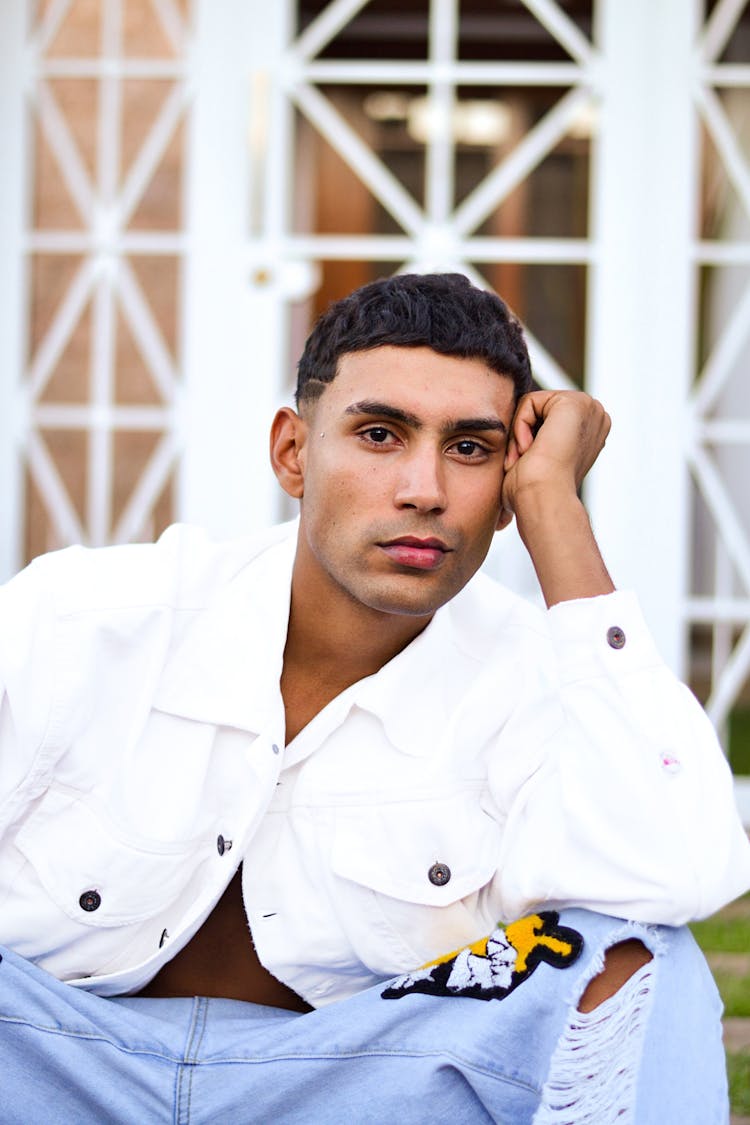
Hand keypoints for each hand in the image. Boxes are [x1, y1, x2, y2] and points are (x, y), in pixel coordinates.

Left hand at [501, 390, 610, 516]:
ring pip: (532, 406)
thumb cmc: (536, 493)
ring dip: (520, 433)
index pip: (544, 418)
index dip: (529, 441)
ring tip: (527, 456)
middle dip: (524, 435)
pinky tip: (530, 448)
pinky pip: (529, 401)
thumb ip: (538, 443)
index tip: (530, 465)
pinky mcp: (573, 401)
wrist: (544, 500)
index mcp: (590, 432)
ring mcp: (587, 408)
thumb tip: (524, 445)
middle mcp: (593, 417)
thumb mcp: (541, 461)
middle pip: (538, 409)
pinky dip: (520, 426)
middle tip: (526, 461)